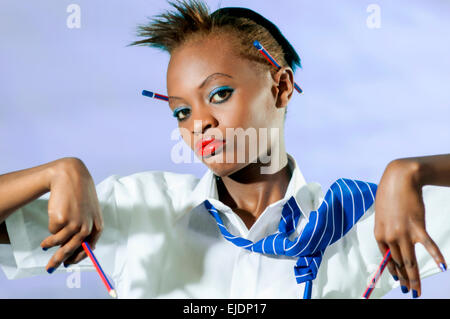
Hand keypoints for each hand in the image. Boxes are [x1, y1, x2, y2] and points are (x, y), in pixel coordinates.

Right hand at [41, 157, 102, 271]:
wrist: (71, 177)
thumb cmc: (80, 196)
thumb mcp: (89, 213)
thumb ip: (86, 230)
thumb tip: (73, 251)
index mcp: (97, 226)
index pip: (88, 249)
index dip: (77, 258)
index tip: (68, 264)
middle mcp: (87, 227)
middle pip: (71, 250)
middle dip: (59, 261)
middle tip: (50, 268)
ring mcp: (74, 224)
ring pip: (59, 243)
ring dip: (49, 246)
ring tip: (44, 246)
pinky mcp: (61, 219)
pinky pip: (52, 231)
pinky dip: (50, 229)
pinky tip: (52, 221)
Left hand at [374, 159, 445, 297]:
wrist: (399, 180)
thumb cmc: (389, 197)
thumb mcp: (381, 216)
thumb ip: (386, 231)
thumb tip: (392, 243)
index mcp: (379, 234)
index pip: (386, 258)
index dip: (392, 270)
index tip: (397, 280)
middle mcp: (390, 236)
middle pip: (398, 263)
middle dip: (404, 279)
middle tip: (409, 292)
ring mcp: (404, 233)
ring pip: (410, 261)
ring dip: (415, 277)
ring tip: (418, 291)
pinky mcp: (418, 227)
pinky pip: (428, 245)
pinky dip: (437, 256)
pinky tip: (443, 267)